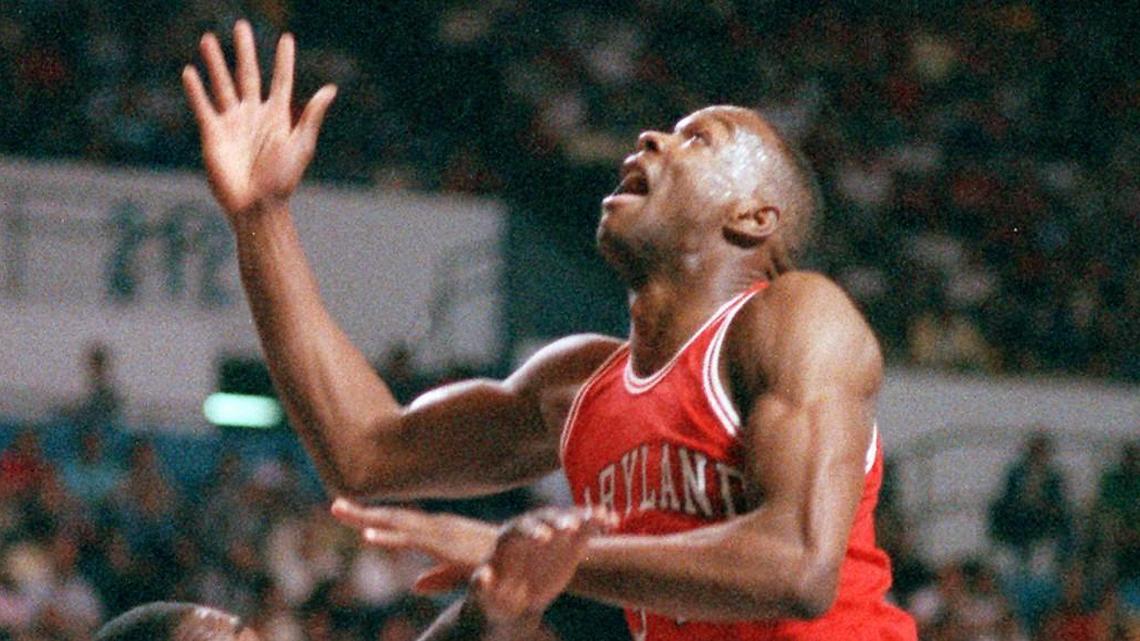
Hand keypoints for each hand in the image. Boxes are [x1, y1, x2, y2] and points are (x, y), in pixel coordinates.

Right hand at [182, 20, 336, 219]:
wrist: (257, 204)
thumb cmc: (283, 179)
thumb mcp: (302, 144)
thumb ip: (312, 115)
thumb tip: (331, 88)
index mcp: (278, 117)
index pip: (281, 80)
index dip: (284, 60)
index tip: (286, 38)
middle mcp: (254, 115)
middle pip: (248, 74)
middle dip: (245, 51)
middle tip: (241, 25)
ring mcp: (233, 123)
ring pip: (222, 84)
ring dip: (215, 62)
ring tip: (208, 39)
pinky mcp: (213, 133)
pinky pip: (203, 106)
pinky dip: (195, 90)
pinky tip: (189, 72)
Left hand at [330, 497, 499, 590]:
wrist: (523, 560)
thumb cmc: (496, 562)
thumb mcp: (460, 571)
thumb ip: (438, 577)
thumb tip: (415, 584)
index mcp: (437, 531)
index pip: (399, 522)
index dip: (374, 517)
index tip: (348, 510)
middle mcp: (435, 526)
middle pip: (392, 518)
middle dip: (362, 512)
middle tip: (334, 504)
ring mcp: (438, 533)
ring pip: (396, 524)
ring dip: (367, 518)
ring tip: (340, 510)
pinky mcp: (444, 545)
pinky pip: (411, 541)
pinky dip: (389, 537)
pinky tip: (368, 536)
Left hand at [471, 507, 617, 625]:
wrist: (513, 602)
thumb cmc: (494, 598)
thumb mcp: (484, 596)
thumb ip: (482, 586)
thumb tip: (484, 578)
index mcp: (509, 537)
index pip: (521, 528)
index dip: (532, 531)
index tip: (543, 539)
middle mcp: (532, 528)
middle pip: (547, 518)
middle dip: (558, 521)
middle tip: (570, 528)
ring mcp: (553, 533)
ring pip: (570, 517)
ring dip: (584, 515)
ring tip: (602, 516)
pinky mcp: (572, 541)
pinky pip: (587, 528)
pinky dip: (599, 521)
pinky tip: (613, 521)